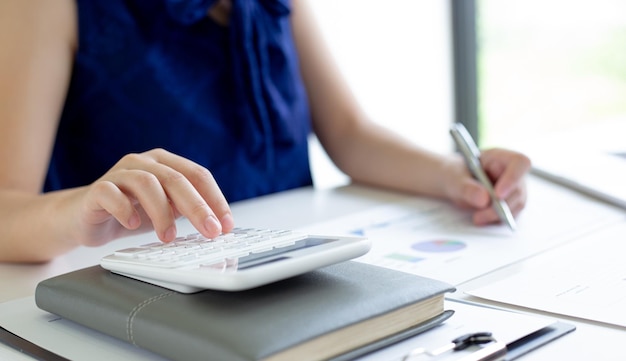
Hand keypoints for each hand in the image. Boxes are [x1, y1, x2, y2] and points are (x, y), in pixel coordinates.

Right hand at [69, 148, 233, 246]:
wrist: (83, 217)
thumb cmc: (130, 212)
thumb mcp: (166, 210)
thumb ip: (186, 209)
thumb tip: (217, 226)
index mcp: (165, 163)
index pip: (198, 175)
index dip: (215, 199)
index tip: (226, 224)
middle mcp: (143, 162)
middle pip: (177, 179)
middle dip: (198, 207)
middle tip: (211, 232)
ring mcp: (119, 173)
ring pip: (147, 184)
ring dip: (162, 212)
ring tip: (169, 237)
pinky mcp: (96, 189)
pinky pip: (111, 194)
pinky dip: (125, 209)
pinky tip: (133, 225)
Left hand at [446, 148, 530, 226]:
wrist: (452, 182)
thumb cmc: (454, 174)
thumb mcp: (454, 178)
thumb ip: (467, 187)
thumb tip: (484, 199)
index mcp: (500, 157)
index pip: (519, 163)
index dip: (512, 179)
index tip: (497, 195)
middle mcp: (511, 171)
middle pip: (518, 189)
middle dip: (500, 206)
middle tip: (479, 216)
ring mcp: (514, 187)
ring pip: (517, 204)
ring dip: (498, 215)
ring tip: (477, 218)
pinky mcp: (511, 202)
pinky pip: (511, 213)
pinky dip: (498, 219)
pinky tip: (482, 219)